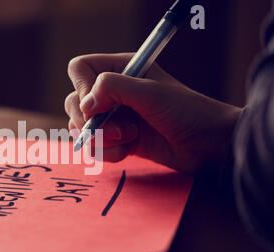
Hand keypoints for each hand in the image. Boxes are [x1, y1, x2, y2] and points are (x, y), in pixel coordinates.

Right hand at [65, 53, 241, 172]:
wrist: (207, 145)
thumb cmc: (186, 112)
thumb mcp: (150, 93)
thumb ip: (113, 88)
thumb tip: (85, 103)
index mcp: (121, 69)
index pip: (80, 69)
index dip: (81, 87)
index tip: (96, 106)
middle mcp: (113, 91)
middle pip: (74, 102)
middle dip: (89, 121)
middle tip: (114, 130)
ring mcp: (114, 116)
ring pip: (82, 128)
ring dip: (102, 139)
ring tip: (129, 138)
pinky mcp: (118, 139)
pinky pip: (96, 147)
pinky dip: (109, 153)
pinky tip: (130, 150)